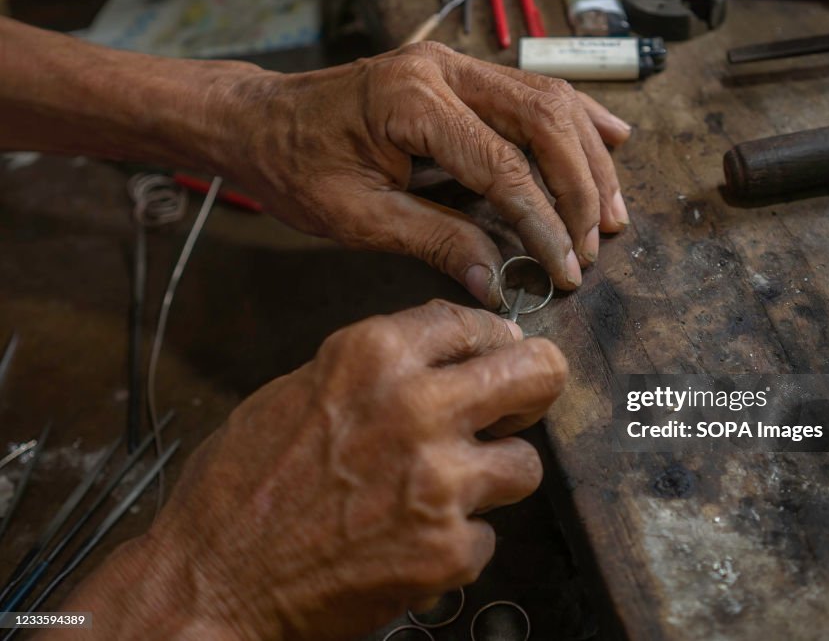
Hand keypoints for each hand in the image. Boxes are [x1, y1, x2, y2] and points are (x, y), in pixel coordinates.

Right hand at [58, 301, 566, 639]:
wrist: (211, 583)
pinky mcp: (448, 549)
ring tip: (440, 494)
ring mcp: (440, 480)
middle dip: (533, 390)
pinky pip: (488, 536)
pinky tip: (407, 543)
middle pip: (538, 372)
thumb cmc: (240, 489)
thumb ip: (376, 368)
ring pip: (525, 464)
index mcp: (374, 354)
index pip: (477, 323)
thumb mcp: (298, 390)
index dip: (495, 343)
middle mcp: (416, 405)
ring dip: (491, 480)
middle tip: (514, 411)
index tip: (500, 357)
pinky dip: (455, 544)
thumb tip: (442, 354)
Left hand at [215, 42, 631, 306]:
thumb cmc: (296, 167)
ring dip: (589, 158)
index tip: (565, 268)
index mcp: (410, 103)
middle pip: (543, 122)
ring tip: (614, 212)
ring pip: (549, 102)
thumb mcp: (357, 216)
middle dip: (579, 188)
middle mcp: (442, 71)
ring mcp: (454, 66)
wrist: (259, 121)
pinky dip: (577, 120)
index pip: (503, 166)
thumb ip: (434, 240)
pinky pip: (533, 92)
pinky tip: (611, 139)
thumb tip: (497, 279)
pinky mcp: (459, 75)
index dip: (543, 222)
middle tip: (594, 244)